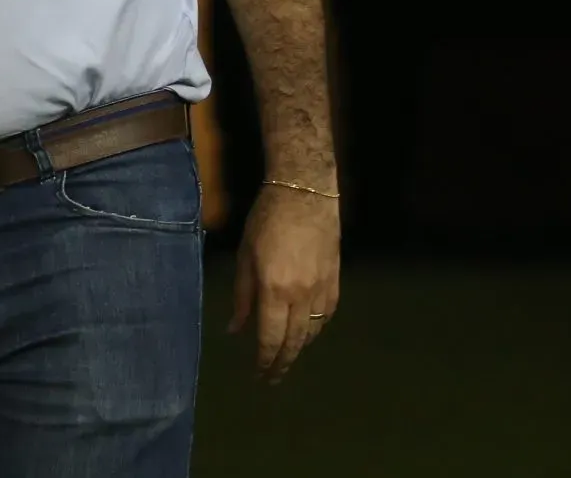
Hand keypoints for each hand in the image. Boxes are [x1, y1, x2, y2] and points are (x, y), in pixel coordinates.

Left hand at [228, 185, 340, 382]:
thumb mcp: (245, 256)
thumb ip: (241, 296)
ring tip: (286, 357)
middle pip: (294, 341)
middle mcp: (301, 295)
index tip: (258, 375)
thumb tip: (235, 329)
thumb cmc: (266, 220)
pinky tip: (307, 331)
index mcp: (274, 289)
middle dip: (282, 363)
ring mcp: (322, 288)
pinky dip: (316, 328)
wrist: (305, 193)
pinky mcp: (335, 279)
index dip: (264, 361)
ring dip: (299, 348)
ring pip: (312, 331)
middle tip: (272, 378)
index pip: (270, 338)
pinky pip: (327, 314)